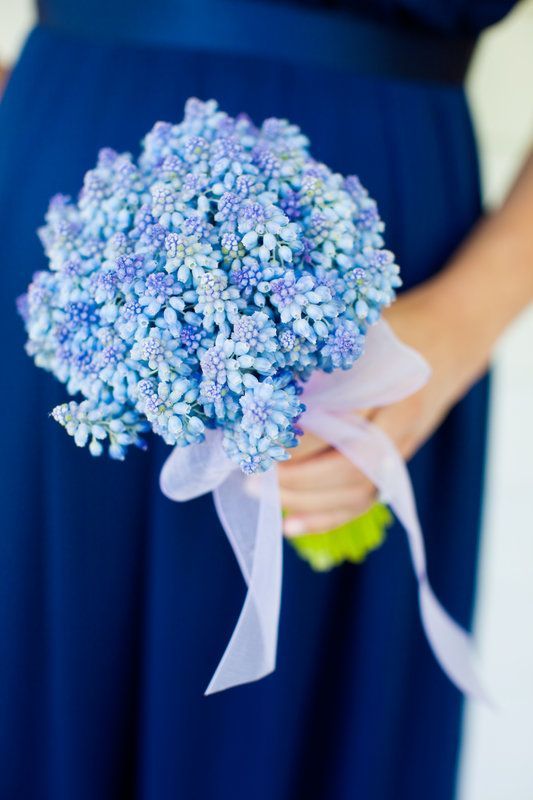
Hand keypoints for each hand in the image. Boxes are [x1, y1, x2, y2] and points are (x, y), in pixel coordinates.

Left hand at [278, 281, 488, 535]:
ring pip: (357, 492)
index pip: (345, 423)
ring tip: (262, 496)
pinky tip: (291, 525)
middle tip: (253, 477)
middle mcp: (403, 422)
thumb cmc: (396, 329)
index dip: (301, 441)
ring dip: (307, 502)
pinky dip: (327, 518)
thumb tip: (261, 383)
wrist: (449, 340)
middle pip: (352, 467)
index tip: (259, 441)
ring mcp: (404, 449)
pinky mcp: (398, 466)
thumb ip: (326, 356)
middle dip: (298, 479)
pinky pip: (363, 501)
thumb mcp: (363, 330)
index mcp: (394, 383)